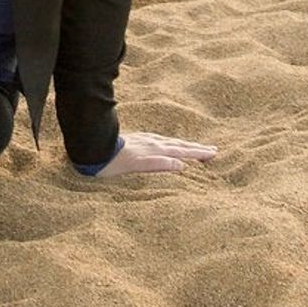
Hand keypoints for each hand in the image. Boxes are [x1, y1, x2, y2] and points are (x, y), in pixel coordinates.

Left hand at [96, 131, 217, 176]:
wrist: (94, 148)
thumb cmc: (114, 161)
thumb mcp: (137, 166)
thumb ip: (158, 164)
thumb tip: (181, 164)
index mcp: (155, 150)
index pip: (182, 151)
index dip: (198, 153)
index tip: (213, 153)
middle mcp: (152, 143)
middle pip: (179, 145)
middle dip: (196, 148)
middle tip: (212, 149)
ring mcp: (144, 140)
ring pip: (169, 142)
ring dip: (184, 144)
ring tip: (194, 146)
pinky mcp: (136, 140)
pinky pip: (158, 141)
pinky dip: (168, 143)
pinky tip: (166, 143)